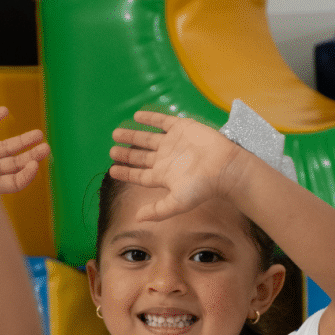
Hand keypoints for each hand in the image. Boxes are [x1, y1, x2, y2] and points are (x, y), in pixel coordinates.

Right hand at [0, 106, 49, 193]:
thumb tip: (3, 204)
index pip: (13, 183)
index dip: (26, 175)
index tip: (35, 164)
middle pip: (12, 164)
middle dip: (30, 156)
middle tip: (46, 148)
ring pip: (1, 147)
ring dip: (20, 140)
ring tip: (39, 134)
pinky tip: (5, 111)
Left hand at [109, 111, 242, 220]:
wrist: (223, 167)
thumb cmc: (201, 187)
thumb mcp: (176, 203)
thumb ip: (157, 210)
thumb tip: (137, 218)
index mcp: (163, 176)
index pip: (139, 175)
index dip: (125, 172)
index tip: (112, 170)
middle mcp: (166, 159)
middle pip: (141, 157)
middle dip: (126, 154)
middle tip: (111, 150)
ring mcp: (173, 143)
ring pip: (147, 138)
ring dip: (132, 136)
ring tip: (117, 133)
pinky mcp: (182, 128)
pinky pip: (162, 121)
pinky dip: (150, 118)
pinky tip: (137, 116)